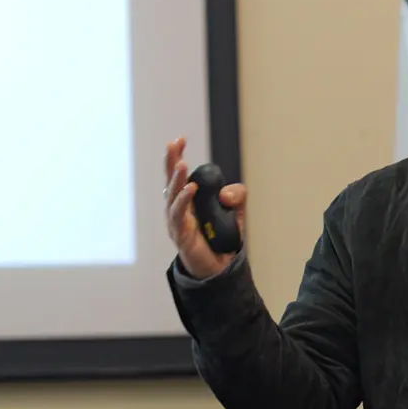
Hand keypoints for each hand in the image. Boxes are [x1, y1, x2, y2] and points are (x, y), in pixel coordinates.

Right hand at [164, 137, 245, 279]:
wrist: (219, 268)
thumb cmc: (220, 238)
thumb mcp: (235, 213)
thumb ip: (237, 197)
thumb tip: (226, 192)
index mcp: (186, 201)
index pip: (178, 175)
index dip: (176, 157)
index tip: (179, 139)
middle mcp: (177, 209)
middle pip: (170, 182)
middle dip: (171, 162)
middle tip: (173, 145)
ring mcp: (177, 223)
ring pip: (173, 197)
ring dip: (177, 179)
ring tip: (183, 164)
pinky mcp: (181, 236)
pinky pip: (179, 216)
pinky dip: (183, 201)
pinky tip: (190, 189)